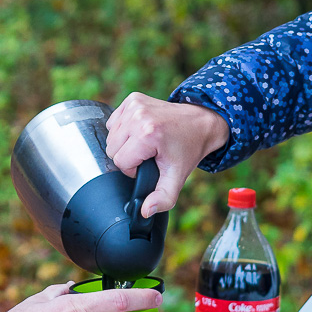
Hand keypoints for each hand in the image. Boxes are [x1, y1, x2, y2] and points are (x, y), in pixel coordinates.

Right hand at [105, 93, 229, 216]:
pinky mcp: (133, 99)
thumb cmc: (187, 149)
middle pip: (112, 149)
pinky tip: (141, 131)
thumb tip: (145, 211)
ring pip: (110, 135)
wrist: (200, 122)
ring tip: (146, 143)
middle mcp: (138, 116)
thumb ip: (162, 198)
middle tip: (149, 153)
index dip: (134, 168)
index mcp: (148, 134)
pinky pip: (114, 121)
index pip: (120, 162)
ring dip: (125, 143)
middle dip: (128, 156)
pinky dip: (124, 129)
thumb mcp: (177, 177)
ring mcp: (134, 105)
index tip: (150, 163)